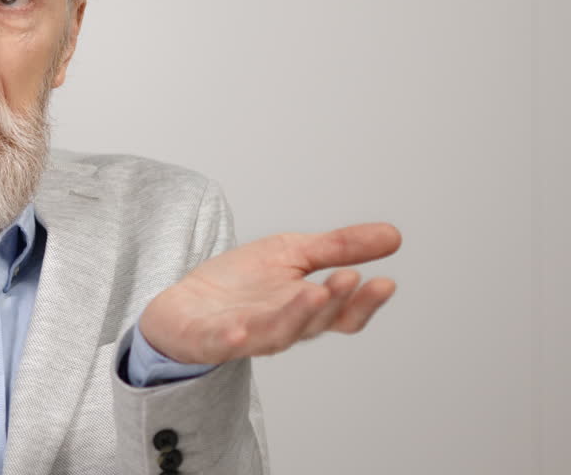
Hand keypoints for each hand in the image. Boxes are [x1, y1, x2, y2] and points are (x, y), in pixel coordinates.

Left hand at [139, 222, 401, 364]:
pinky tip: (240, 331)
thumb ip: (339, 247)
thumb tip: (395, 235)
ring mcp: (245, 336)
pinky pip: (223, 343)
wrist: (185, 301)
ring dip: (297, 316)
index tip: (385, 282)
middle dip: (333, 301)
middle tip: (347, 278)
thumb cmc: (242, 282)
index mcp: (305, 309)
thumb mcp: (292, 253)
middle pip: (314, 322)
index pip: (344, 314)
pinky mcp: (209, 339)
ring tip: (314, 292)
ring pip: (277, 333)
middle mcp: (281, 327)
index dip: (365, 303)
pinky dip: (233, 339)